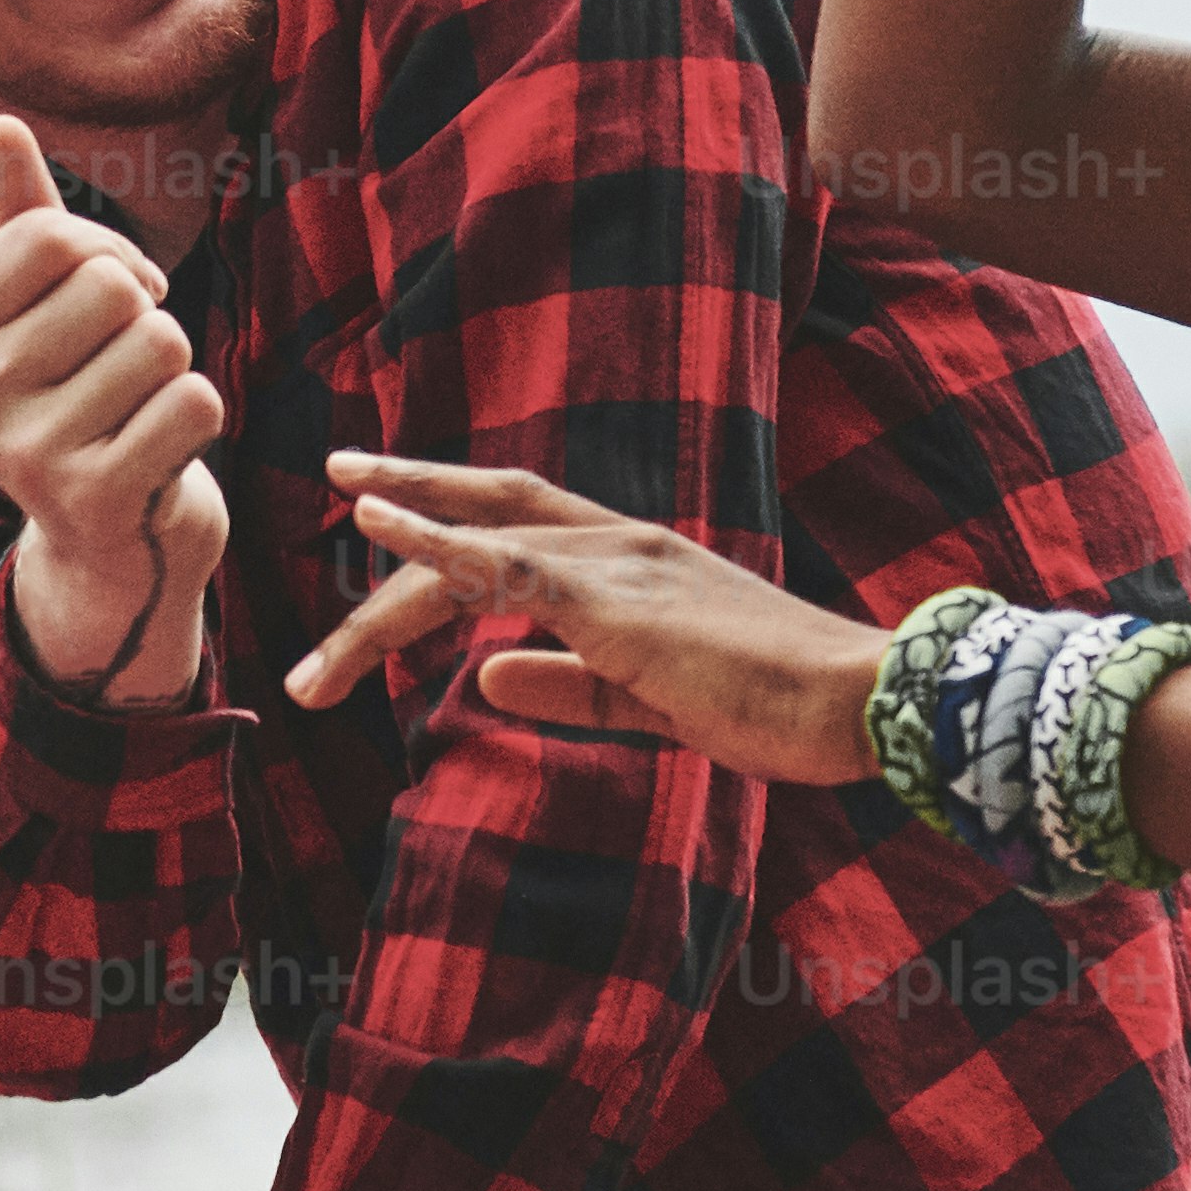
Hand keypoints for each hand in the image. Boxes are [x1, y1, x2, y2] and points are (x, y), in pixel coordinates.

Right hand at [0, 117, 228, 706]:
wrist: (109, 547)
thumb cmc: (82, 402)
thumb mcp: (44, 313)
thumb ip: (22, 221)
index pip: (51, 237)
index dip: (111, 256)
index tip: (115, 302)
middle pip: (111, 287)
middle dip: (147, 318)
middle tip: (127, 372)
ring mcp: (23, 457)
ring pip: (162, 341)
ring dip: (175, 372)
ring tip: (139, 415)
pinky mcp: (94, 500)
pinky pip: (196, 402)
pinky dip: (200, 420)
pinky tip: (163, 455)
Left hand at [290, 451, 887, 782]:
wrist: (862, 704)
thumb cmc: (780, 707)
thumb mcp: (654, 703)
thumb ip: (570, 689)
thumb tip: (482, 676)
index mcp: (633, 566)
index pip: (523, 526)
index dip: (451, 513)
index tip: (380, 506)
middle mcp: (620, 545)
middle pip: (491, 514)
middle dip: (410, 498)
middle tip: (335, 482)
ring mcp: (618, 566)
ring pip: (482, 545)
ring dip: (395, 563)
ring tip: (329, 562)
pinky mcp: (619, 604)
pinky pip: (507, 564)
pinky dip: (435, 540)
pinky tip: (377, 524)